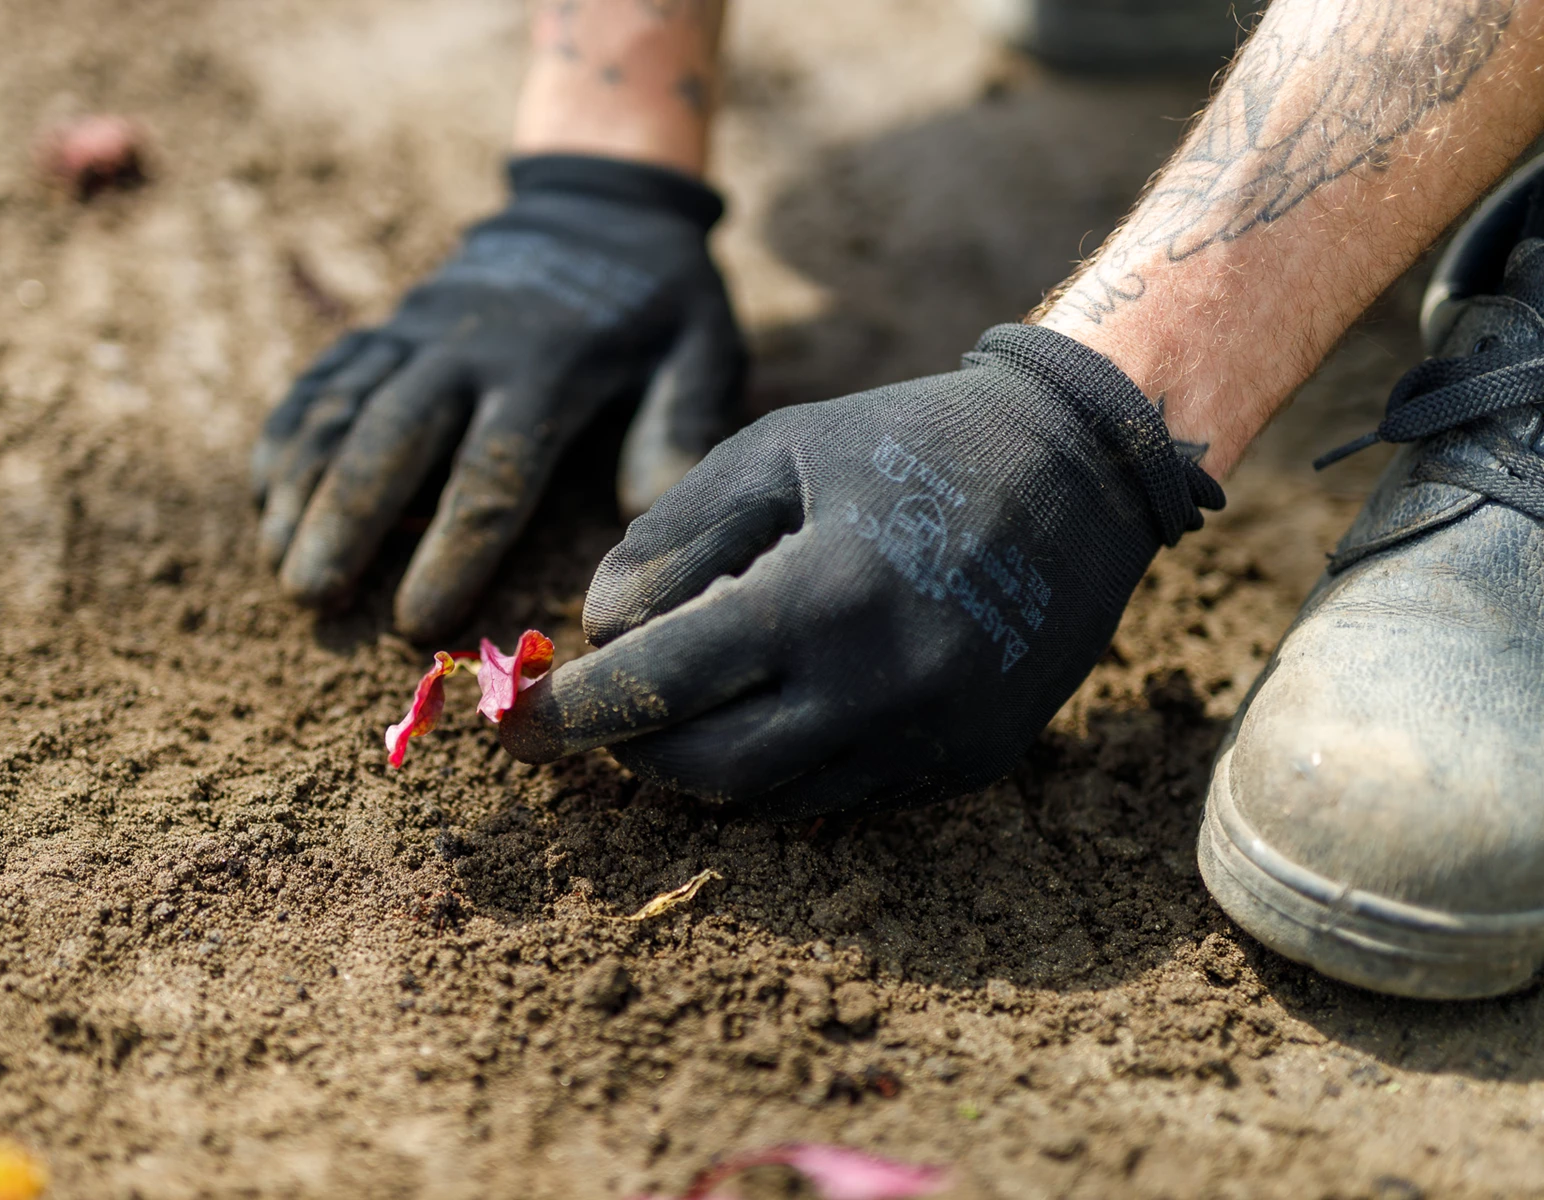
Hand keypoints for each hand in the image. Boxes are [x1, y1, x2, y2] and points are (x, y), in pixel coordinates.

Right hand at [253, 154, 743, 641]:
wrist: (599, 202)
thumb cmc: (659, 302)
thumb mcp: (700, 347)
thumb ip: (679, 425)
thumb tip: (643, 513)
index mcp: (546, 366)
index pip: (492, 470)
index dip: (452, 549)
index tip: (416, 618)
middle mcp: (466, 345)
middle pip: (390, 437)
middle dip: (346, 520)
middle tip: (313, 598)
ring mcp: (417, 329)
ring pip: (343, 407)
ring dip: (302, 485)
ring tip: (281, 565)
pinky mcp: (388, 324)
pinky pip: (323, 378)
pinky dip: (287, 433)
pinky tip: (265, 497)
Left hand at [501, 325, 1222, 817]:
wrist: (1082, 468)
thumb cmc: (907, 440)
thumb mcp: (775, 450)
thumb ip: (670, 538)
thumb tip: (598, 629)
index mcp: (822, 595)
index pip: (659, 688)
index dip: (570, 715)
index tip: (509, 727)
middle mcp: (882, 687)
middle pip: (702, 767)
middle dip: (633, 745)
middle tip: (609, 705)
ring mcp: (933, 738)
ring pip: (768, 798)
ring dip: (705, 761)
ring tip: (693, 696)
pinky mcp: (969, 764)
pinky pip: (840, 796)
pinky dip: (782, 765)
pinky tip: (779, 703)